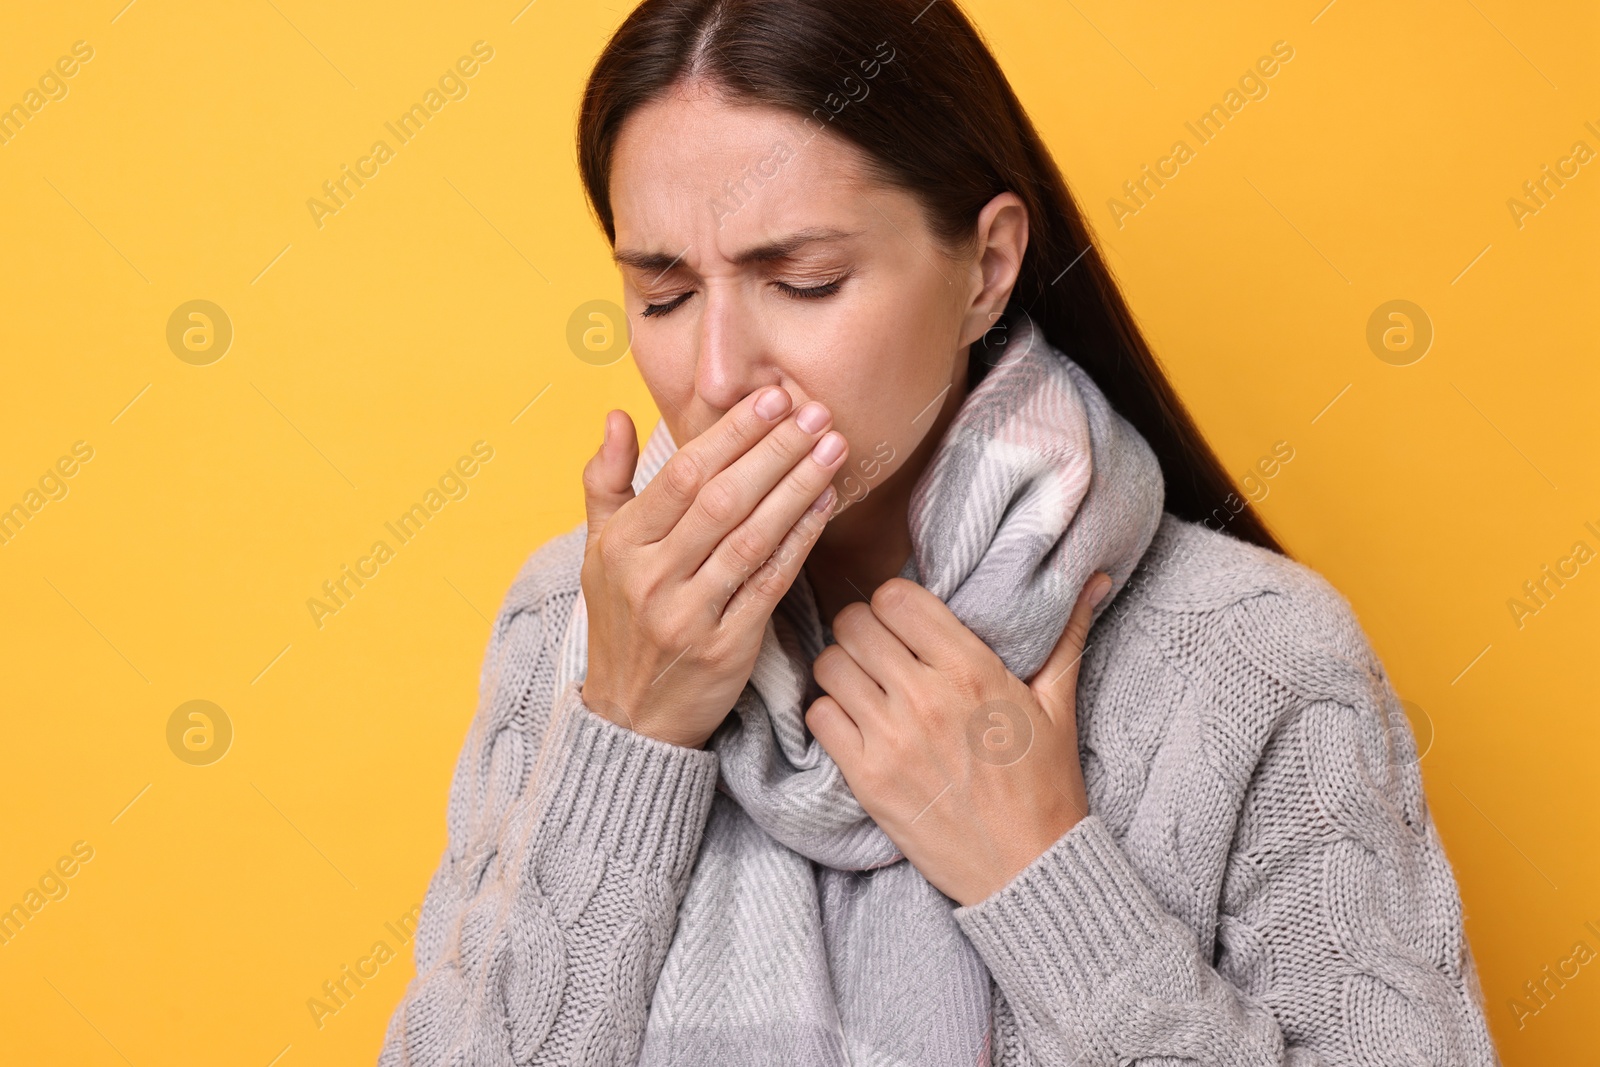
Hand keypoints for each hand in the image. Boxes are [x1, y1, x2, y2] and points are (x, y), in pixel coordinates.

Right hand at [580, 388, 849, 748]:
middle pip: (722, 499)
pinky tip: (826, 505)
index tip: (772, 397)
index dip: (732, 433)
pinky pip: (770, 583)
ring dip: (798, 487)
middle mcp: (649, 578)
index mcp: (620, 546)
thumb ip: (605, 482)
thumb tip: (618, 415)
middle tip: (817, 412)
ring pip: (751, 537)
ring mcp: (687, 615)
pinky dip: (801, 540)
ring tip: (833, 448)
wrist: (630, 717)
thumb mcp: (598, 552)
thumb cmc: (621, 622)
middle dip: (775, 450)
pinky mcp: (724, 648)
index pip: (682, 474)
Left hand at [805, 571, 1111, 905]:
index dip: (894, 601)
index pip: (896, 597)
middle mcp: (926, 697)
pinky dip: (830, 714)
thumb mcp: (1060, 706)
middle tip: (880, 650)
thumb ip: (1066, 635)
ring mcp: (891, 738)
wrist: (1027, 869)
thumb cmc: (1045, 786)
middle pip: (853, 623)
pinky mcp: (867, 778)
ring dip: (842, 669)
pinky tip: (856, 723)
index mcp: (972, 670)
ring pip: (829, 665)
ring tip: (865, 684)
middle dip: (863, 630)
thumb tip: (1093, 579)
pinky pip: (819, 718)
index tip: (903, 620)